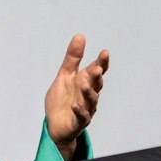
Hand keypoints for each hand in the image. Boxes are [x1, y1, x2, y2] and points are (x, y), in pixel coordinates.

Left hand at [44, 35, 109, 158]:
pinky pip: (81, 116)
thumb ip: (72, 58)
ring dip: (88, 92)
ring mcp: (86, 108)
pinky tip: (74, 106)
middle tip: (96, 68)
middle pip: (96, 84)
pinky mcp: (79, 121)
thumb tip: (80, 36)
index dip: (102, 62)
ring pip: (91, 100)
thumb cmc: (62, 99)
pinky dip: (79, 111)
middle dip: (97, 77)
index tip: (104, 52)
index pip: (97, 70)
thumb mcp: (65, 75)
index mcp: (85, 82)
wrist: (55, 124)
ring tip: (83, 84)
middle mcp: (89, 94)